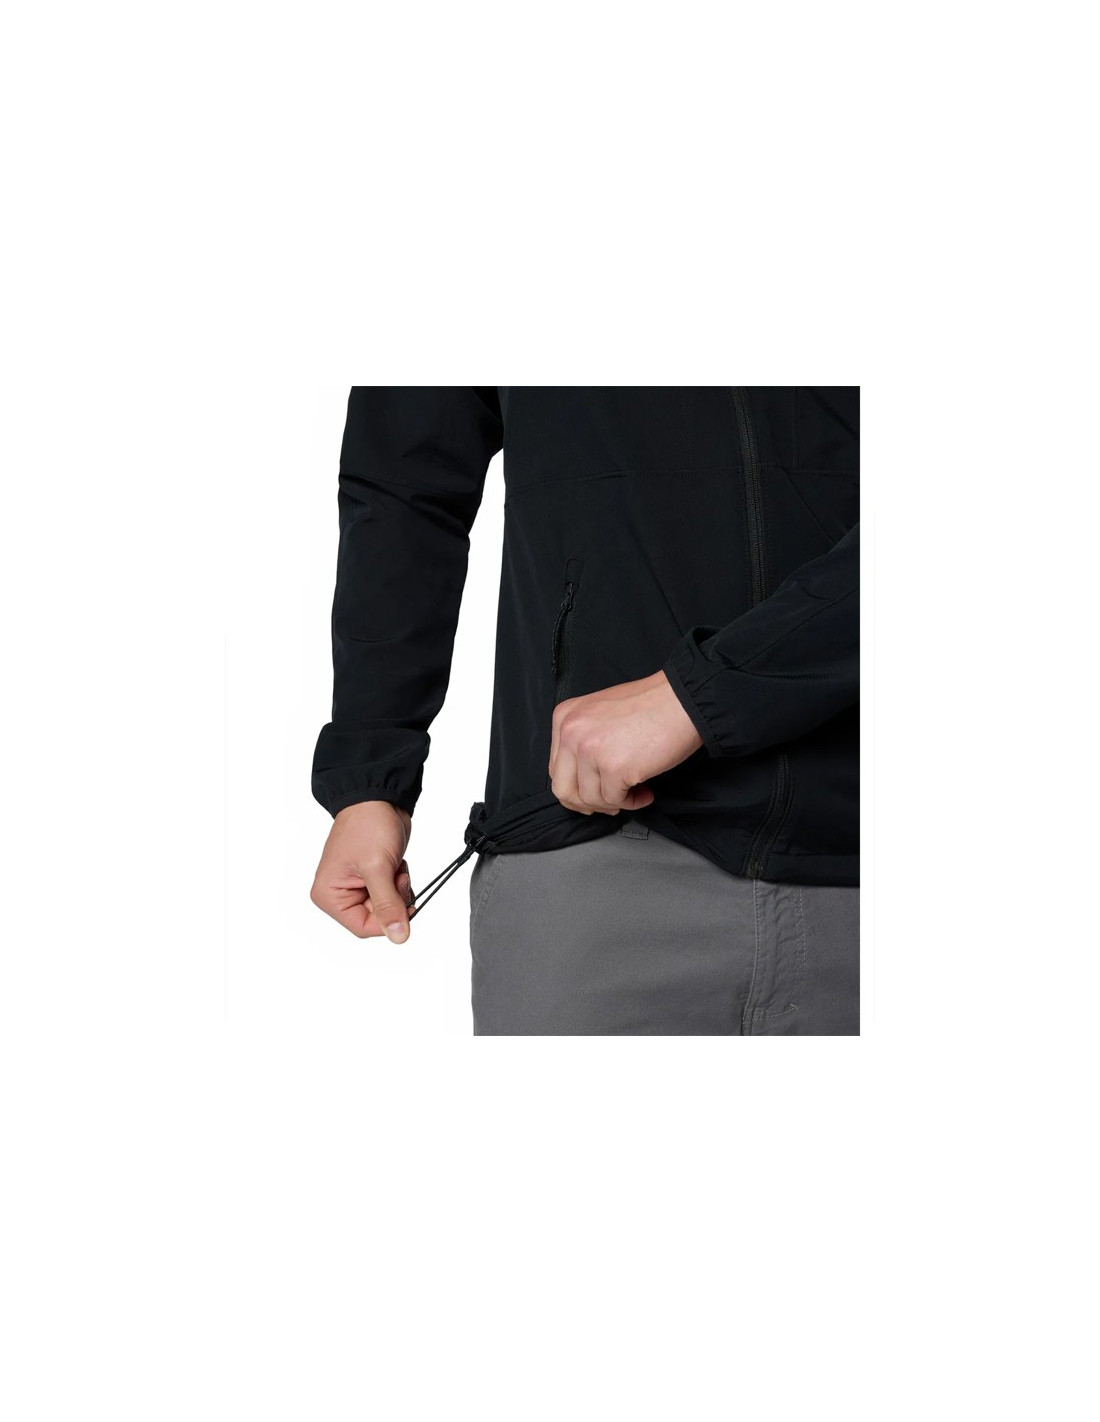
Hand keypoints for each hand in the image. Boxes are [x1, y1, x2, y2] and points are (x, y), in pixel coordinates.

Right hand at [310, 801, 413, 942]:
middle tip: (396, 876)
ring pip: (387, 907)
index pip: (362, 928)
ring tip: (394, 866)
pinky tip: (395, 863)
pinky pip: (392, 894)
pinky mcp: (372, 878)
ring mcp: (357, 886)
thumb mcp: (378, 868)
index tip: (404, 905)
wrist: (378, 797)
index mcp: (329, 895)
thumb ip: (388, 905)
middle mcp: (339, 894)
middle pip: (376, 919)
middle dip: (393, 899)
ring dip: (398, 889)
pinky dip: (399, 882)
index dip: (387, 920)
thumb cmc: (367, 825)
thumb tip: (398, 937)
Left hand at [548, 670, 703, 814]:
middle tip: (611, 802)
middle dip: (588, 803)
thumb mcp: (599, 715)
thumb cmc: (650, 706)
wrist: (682, 701)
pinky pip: (615, 800)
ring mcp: (590, 750)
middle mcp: (570, 732)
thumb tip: (581, 782)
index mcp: (565, 717)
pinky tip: (645, 791)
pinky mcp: (614, 767)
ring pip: (590, 799)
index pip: (556, 769)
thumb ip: (583, 742)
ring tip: (636, 791)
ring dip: (615, 802)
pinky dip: (632, 802)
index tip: (595, 792)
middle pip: (564, 789)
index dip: (576, 788)